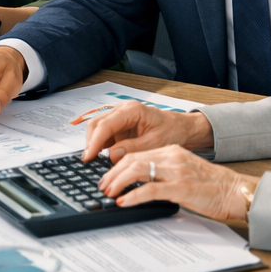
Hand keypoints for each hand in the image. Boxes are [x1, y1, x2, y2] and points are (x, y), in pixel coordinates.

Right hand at [82, 101, 214, 162]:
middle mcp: (122, 110)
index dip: (94, 141)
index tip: (89, 156)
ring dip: (95, 145)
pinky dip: (101, 146)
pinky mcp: (119, 126)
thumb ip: (133, 148)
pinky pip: (104, 135)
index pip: (105, 124)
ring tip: (96, 161)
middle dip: (90, 142)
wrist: (181, 128)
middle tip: (89, 161)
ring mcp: (119, 117)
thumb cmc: (172, 131)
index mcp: (132, 110)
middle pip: (96, 124)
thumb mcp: (155, 142)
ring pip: (97, 129)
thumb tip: (112, 154)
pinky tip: (103, 158)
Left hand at [98, 145, 255, 224]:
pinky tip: (124, 201)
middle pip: (131, 159)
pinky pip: (150, 189)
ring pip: (137, 170)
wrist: (237, 192)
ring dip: (118, 182)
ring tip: (109, 193)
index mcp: (172, 152)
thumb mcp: (185, 172)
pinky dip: (133, 195)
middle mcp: (172, 158)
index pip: (136, 153)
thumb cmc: (213, 186)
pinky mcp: (182, 187)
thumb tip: (140, 182)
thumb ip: (164, 172)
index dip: (117, 165)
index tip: (108, 176)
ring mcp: (176, 172)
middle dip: (112, 173)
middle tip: (103, 186)